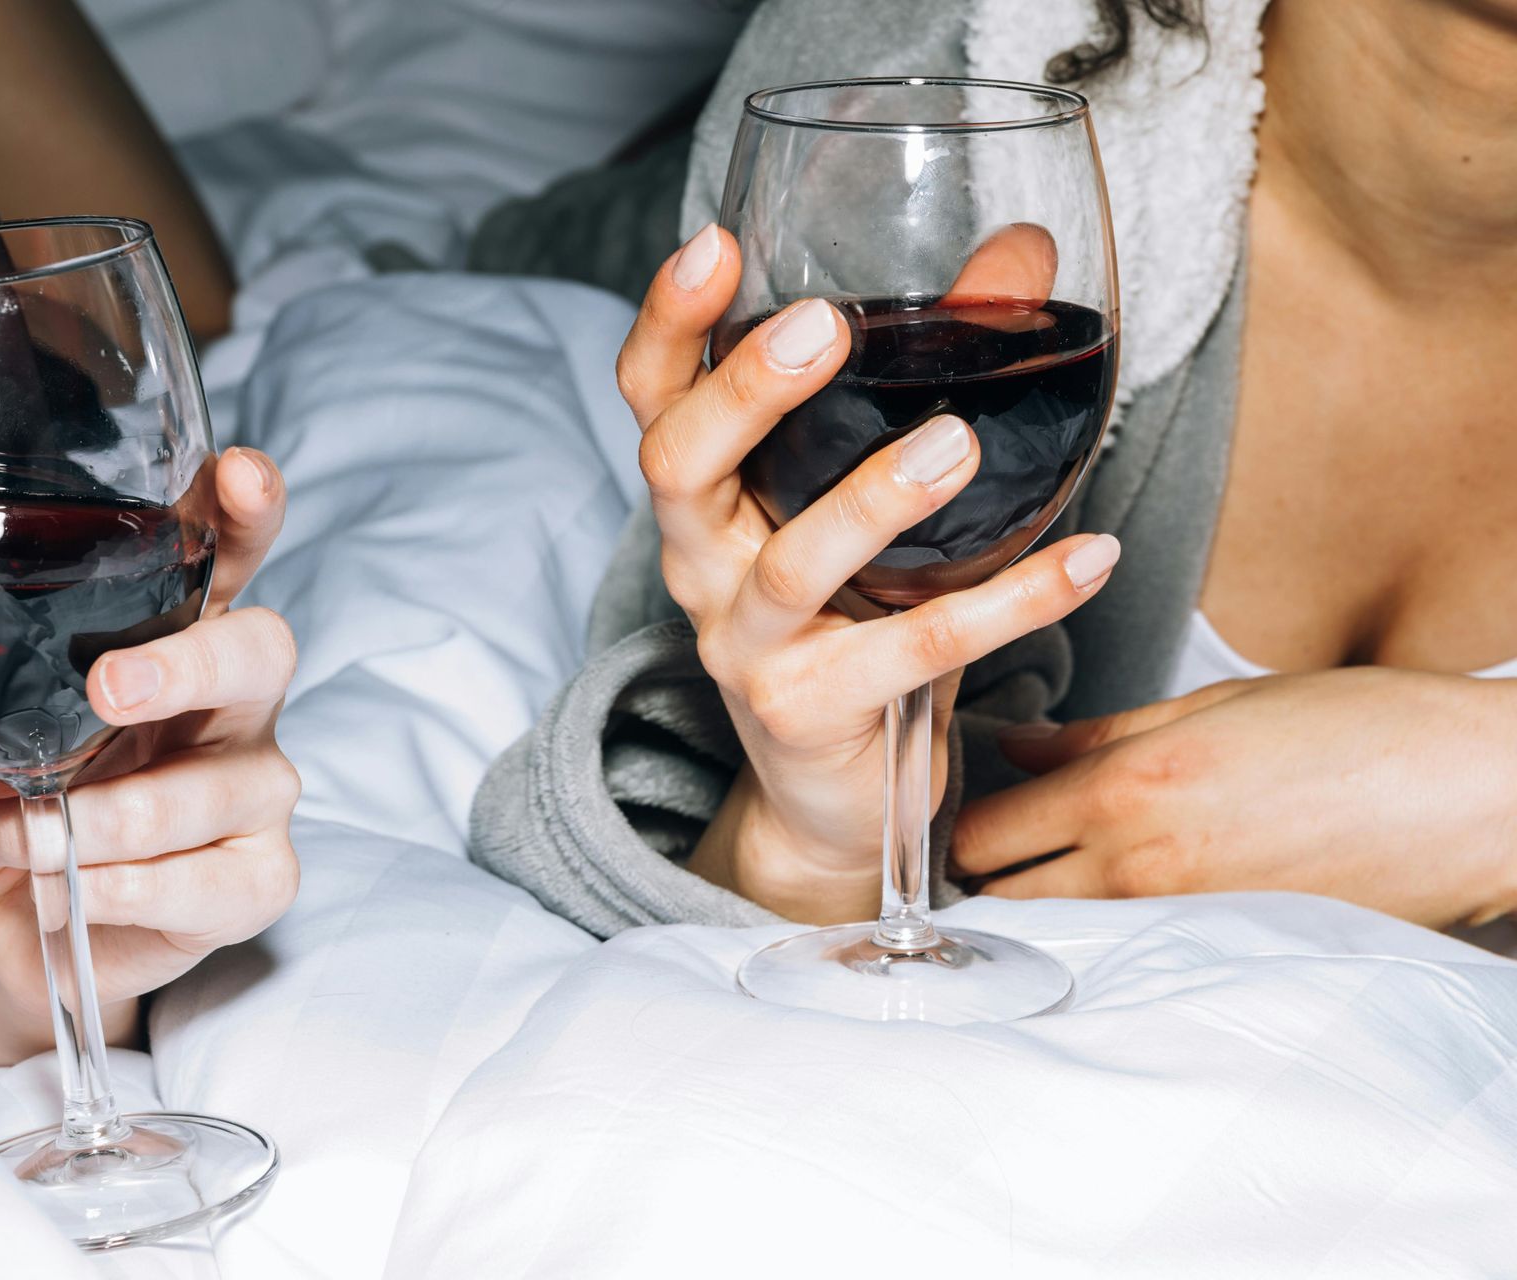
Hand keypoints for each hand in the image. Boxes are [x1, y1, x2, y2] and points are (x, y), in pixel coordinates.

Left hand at [0, 448, 299, 1070]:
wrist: (4, 937)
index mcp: (162, 637)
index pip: (227, 556)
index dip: (247, 512)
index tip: (239, 478)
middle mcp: (224, 703)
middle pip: (263, 651)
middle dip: (191, 664)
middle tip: (110, 686)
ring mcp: (250, 788)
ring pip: (228, 783)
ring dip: (115, 818)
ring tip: (25, 835)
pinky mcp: (257, 875)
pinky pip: (223, 877)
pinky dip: (135, 888)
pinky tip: (76, 894)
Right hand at [624, 223, 1120, 923]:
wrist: (835, 800)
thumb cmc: (853, 623)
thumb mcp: (871, 498)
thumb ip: (936, 371)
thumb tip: (1023, 250)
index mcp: (708, 500)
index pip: (653, 400)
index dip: (669, 323)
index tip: (713, 242)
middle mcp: (705, 566)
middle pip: (682, 469)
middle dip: (743, 393)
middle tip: (820, 328)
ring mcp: (750, 646)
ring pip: (795, 566)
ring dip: (874, 500)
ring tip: (955, 443)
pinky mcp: (817, 713)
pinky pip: (915, 651)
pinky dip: (1009, 604)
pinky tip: (1086, 557)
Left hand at [952, 669, 1516, 927]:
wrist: (1473, 795)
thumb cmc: (1356, 730)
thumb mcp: (1215, 705)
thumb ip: (1101, 735)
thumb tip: (1018, 748)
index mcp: (1128, 788)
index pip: (985, 833)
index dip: (958, 823)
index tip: (957, 809)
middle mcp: (1139, 866)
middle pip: (1001, 897)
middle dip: (982, 877)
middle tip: (991, 851)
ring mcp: (1179, 922)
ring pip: (1057, 934)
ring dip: (1036, 910)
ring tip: (1048, 876)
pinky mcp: (1221, 954)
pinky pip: (1126, 954)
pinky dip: (1099, 936)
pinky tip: (1117, 905)